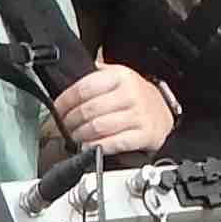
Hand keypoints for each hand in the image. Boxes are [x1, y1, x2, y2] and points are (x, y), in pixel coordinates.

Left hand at [45, 62, 177, 159]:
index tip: (57, 110)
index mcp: (120, 76)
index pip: (83, 89)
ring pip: (99, 128)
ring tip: (75, 137)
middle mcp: (130, 94)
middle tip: (64, 127)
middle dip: (70, 122)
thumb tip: (63, 80)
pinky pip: (115, 143)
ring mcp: (138, 115)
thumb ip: (93, 74)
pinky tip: (90, 146)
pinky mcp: (144, 135)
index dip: (65, 102)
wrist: (163, 111)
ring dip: (81, 135)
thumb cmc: (136, 95)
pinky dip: (98, 146)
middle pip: (88, 110)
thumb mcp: (118, 76)